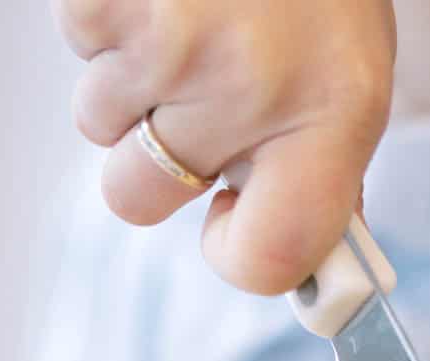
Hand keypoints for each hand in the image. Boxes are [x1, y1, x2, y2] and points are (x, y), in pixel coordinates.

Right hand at [56, 0, 395, 294]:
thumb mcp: (349, 68)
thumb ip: (320, 168)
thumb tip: (300, 267)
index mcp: (335, 112)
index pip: (271, 256)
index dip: (238, 256)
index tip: (229, 223)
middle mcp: (251, 84)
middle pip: (140, 199)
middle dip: (155, 160)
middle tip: (198, 92)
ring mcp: (171, 38)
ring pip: (99, 123)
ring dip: (130, 80)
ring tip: (187, 14)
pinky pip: (79, 43)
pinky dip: (108, 19)